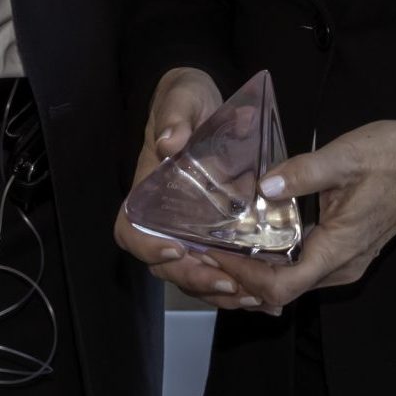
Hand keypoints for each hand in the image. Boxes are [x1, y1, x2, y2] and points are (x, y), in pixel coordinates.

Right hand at [112, 67, 267, 308]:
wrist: (204, 103)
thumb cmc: (185, 100)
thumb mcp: (181, 99)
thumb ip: (175, 117)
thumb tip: (170, 142)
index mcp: (148, 189)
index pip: (131, 228)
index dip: (147, 247)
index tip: (175, 250)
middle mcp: (164, 215)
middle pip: (164, 262)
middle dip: (194, 279)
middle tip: (229, 283)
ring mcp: (187, 227)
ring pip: (191, 272)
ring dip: (217, 290)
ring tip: (251, 296)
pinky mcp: (212, 231)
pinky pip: (215, 266)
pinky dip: (235, 285)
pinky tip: (264, 296)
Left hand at [213, 116, 395, 316]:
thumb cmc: (395, 157)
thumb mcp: (345, 157)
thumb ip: (302, 173)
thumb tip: (263, 188)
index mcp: (339, 249)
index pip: (282, 286)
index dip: (244, 279)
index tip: (214, 257)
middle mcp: (342, 266)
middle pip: (282, 291)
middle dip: (242, 279)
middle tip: (205, 253)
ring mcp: (346, 260)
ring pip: (293, 281)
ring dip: (257, 272)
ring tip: (220, 247)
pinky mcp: (347, 249)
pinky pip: (304, 267)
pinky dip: (275, 262)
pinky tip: (253, 239)